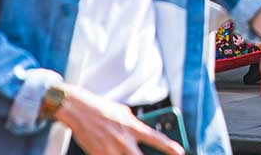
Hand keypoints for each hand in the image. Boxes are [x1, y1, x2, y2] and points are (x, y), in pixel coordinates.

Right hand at [54, 85, 182, 154]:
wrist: (78, 110)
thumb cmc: (102, 109)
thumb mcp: (124, 113)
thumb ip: (134, 124)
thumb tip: (141, 132)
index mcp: (133, 127)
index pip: (156, 138)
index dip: (170, 147)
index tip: (181, 152)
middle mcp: (124, 140)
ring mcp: (110, 149)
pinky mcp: (99, 154)